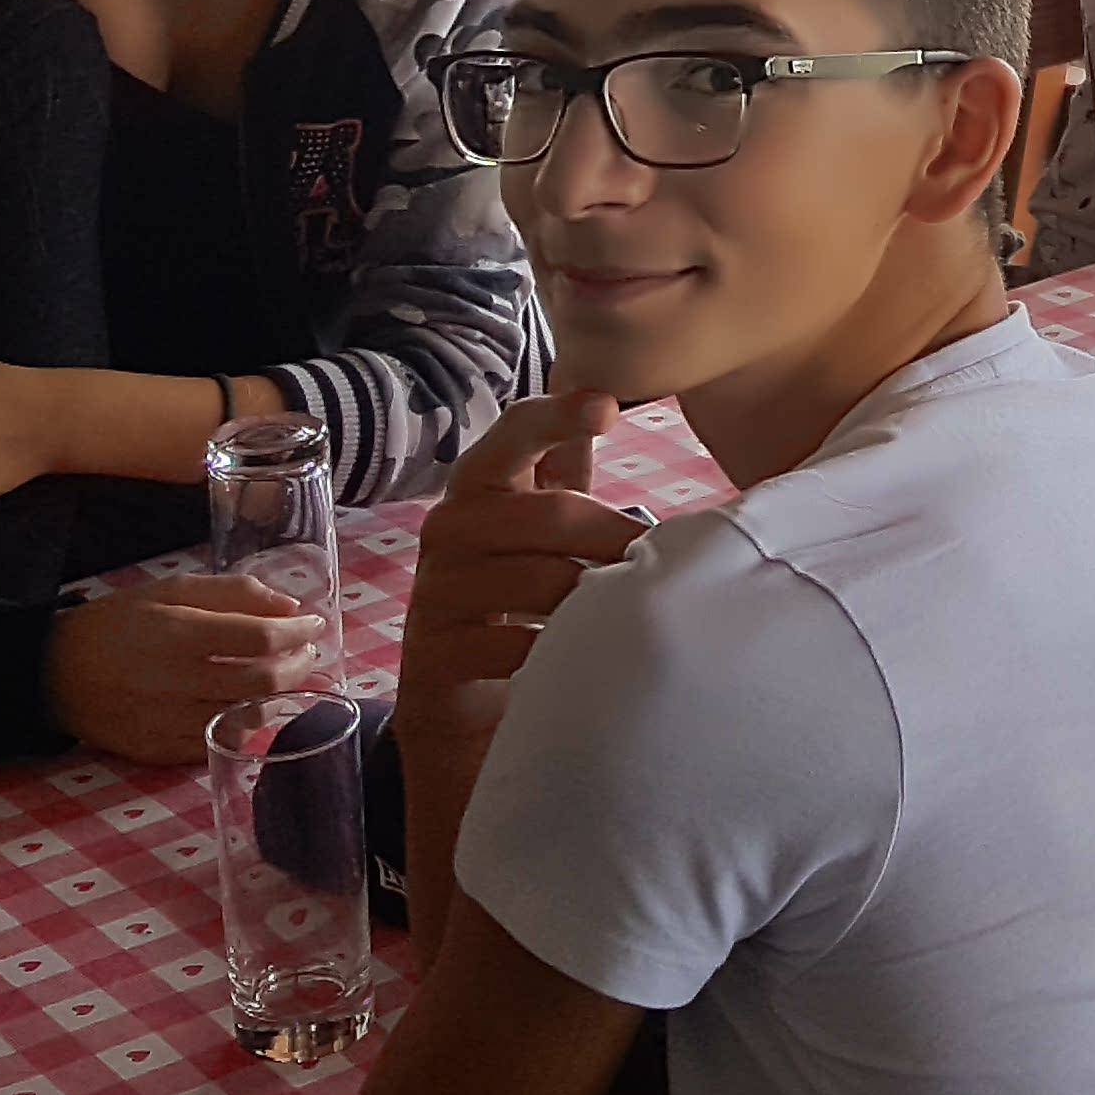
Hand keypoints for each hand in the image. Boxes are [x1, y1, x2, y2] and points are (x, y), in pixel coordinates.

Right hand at [44, 575, 316, 762]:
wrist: (55, 674)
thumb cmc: (119, 623)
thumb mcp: (171, 591)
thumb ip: (233, 593)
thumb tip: (291, 608)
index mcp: (178, 635)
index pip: (261, 637)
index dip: (298, 632)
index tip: (313, 624)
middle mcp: (176, 682)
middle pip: (263, 682)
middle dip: (299, 666)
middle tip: (307, 653)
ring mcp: (168, 723)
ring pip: (248, 719)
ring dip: (278, 698)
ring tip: (283, 679)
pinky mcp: (161, 751)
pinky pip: (220, 741)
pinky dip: (245, 725)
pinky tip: (249, 706)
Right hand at [398, 395, 641, 768]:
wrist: (456, 700)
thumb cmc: (514, 597)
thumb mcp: (538, 531)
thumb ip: (564, 470)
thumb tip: (606, 395)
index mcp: (477, 487)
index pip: (514, 432)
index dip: (559, 416)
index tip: (608, 407)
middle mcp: (447, 528)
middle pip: (550, 514)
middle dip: (615, 538)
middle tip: (659, 565)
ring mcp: (435, 591)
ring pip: (542, 581)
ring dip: (596, 600)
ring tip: (625, 614)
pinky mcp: (436, 654)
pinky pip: (517, 644)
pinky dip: (558, 652)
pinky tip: (574, 658)